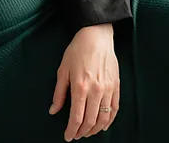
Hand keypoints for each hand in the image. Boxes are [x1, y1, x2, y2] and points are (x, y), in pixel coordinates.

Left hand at [49, 23, 118, 139]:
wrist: (96, 35)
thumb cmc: (77, 50)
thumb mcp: (63, 69)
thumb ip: (59, 92)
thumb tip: (53, 110)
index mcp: (80, 87)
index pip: (76, 117)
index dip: (71, 130)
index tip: (67, 137)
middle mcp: (96, 91)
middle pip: (90, 121)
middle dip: (82, 132)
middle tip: (76, 135)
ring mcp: (108, 89)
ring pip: (103, 118)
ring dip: (95, 129)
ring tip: (87, 132)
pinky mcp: (116, 86)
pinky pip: (114, 109)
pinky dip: (109, 121)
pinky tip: (103, 125)